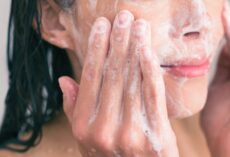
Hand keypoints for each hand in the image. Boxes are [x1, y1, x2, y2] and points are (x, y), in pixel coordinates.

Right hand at [58, 11, 178, 156]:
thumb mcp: (86, 139)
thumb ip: (75, 109)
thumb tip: (65, 80)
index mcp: (85, 126)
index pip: (90, 79)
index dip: (96, 49)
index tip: (101, 27)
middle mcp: (104, 129)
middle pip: (112, 75)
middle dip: (118, 42)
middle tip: (122, 17)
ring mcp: (130, 133)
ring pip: (132, 81)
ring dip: (135, 49)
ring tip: (138, 26)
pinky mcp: (156, 135)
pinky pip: (153, 95)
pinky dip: (150, 70)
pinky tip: (148, 50)